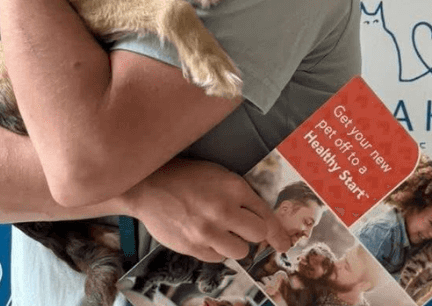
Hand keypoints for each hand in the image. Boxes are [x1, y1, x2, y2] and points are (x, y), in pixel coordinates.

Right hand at [119, 159, 291, 262]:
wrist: (147, 186)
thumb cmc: (183, 176)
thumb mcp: (217, 174)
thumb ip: (238, 194)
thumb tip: (260, 217)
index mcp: (233, 187)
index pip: (266, 214)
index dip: (278, 232)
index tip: (284, 243)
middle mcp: (223, 210)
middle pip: (258, 234)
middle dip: (253, 233)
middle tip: (242, 229)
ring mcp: (208, 231)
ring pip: (240, 251)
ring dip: (234, 244)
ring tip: (220, 232)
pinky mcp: (193, 247)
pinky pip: (217, 258)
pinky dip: (215, 250)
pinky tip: (204, 235)